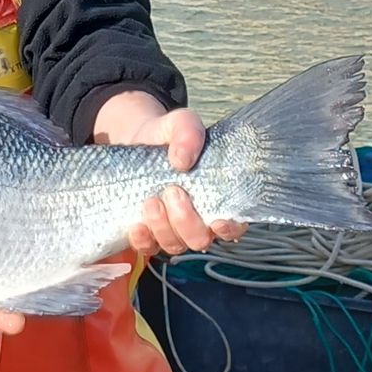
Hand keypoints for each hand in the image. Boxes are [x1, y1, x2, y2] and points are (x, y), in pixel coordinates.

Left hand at [90, 90, 246, 258]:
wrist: (136, 137)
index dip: (229, 227)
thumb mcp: (181, 123)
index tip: (217, 219)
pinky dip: (143, 240)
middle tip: (172, 191)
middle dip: (186, 221)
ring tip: (151, 200)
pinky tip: (136, 225)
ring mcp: (174, 229)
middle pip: (201, 239)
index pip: (234, 224)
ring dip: (162, 227)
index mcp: (219, 197)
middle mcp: (200, 219)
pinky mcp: (149, 233)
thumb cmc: (168, 135)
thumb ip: (189, 133)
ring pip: (175, 245)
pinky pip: (148, 248)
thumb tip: (182, 160)